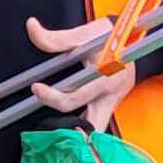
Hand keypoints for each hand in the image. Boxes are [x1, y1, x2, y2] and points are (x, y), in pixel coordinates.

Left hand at [23, 15, 134, 131]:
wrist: (130, 39)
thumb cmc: (107, 35)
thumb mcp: (84, 32)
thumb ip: (56, 36)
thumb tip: (31, 27)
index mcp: (105, 76)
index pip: (74, 97)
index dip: (52, 97)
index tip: (36, 88)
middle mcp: (111, 94)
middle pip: (88, 125)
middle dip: (65, 125)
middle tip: (42, 109)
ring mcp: (113, 103)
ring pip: (96, 131)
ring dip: (77, 136)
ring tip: (54, 134)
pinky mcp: (112, 106)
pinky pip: (96, 124)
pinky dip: (83, 130)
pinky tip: (67, 131)